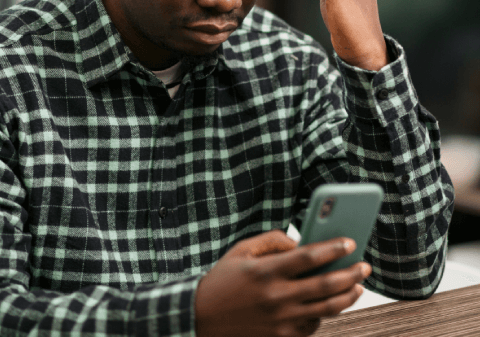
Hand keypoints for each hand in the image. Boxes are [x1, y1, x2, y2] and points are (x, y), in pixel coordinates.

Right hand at [195, 230, 369, 336]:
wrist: (202, 317)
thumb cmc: (223, 279)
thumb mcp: (242, 250)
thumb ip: (272, 241)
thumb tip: (300, 243)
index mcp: (266, 271)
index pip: (308, 257)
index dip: (333, 248)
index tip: (350, 243)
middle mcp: (276, 297)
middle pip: (325, 285)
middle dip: (350, 273)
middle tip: (364, 266)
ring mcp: (281, 321)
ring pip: (327, 309)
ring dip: (347, 296)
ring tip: (358, 286)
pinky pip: (314, 325)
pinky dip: (326, 313)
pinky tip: (330, 303)